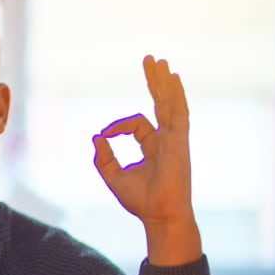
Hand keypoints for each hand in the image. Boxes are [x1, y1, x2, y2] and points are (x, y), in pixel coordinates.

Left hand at [92, 56, 200, 264]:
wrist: (159, 215)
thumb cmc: (140, 201)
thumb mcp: (114, 177)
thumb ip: (104, 157)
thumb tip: (96, 136)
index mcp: (153, 146)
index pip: (135, 124)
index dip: (116, 127)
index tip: (103, 137)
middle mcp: (166, 139)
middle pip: (160, 103)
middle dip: (154, 82)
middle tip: (149, 59)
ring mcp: (175, 139)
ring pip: (169, 103)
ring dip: (163, 81)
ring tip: (158, 61)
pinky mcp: (179, 141)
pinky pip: (178, 112)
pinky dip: (175, 94)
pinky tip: (172, 78)